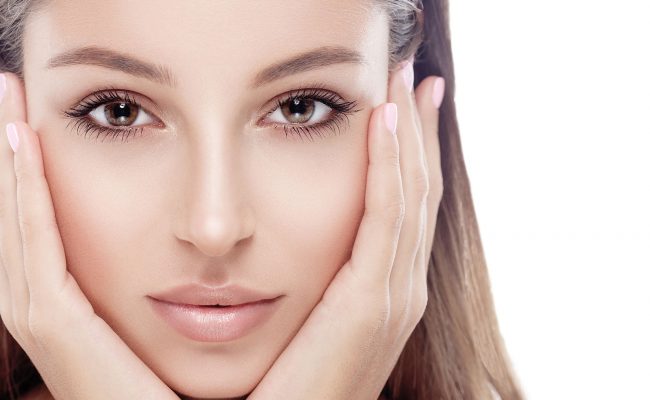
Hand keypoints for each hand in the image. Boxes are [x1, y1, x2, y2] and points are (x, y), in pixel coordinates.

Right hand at [0, 72, 179, 399]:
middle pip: (11, 214)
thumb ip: (163, 276)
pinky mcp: (55, 322)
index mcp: (63, 303)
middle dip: (5, 154)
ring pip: (12, 219)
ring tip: (5, 98)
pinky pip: (34, 243)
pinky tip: (23, 142)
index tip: (33, 123)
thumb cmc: (168, 386)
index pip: (35, 225)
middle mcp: (41, 306)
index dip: (27, 173)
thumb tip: (196, 234)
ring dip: (7, 159)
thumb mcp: (155, 316)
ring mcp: (42, 315)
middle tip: (7, 91)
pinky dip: (26, 193)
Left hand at [248, 62, 444, 399]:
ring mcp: (393, 295)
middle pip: (417, 192)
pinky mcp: (371, 302)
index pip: (404, 207)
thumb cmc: (293, 385)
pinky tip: (383, 122)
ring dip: (409, 136)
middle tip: (414, 79)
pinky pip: (386, 217)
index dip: (408, 154)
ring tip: (404, 84)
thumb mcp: (313, 319)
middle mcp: (401, 289)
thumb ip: (320, 279)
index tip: (400, 107)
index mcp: (385, 291)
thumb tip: (299, 241)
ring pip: (410, 196)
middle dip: (418, 133)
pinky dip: (390, 167)